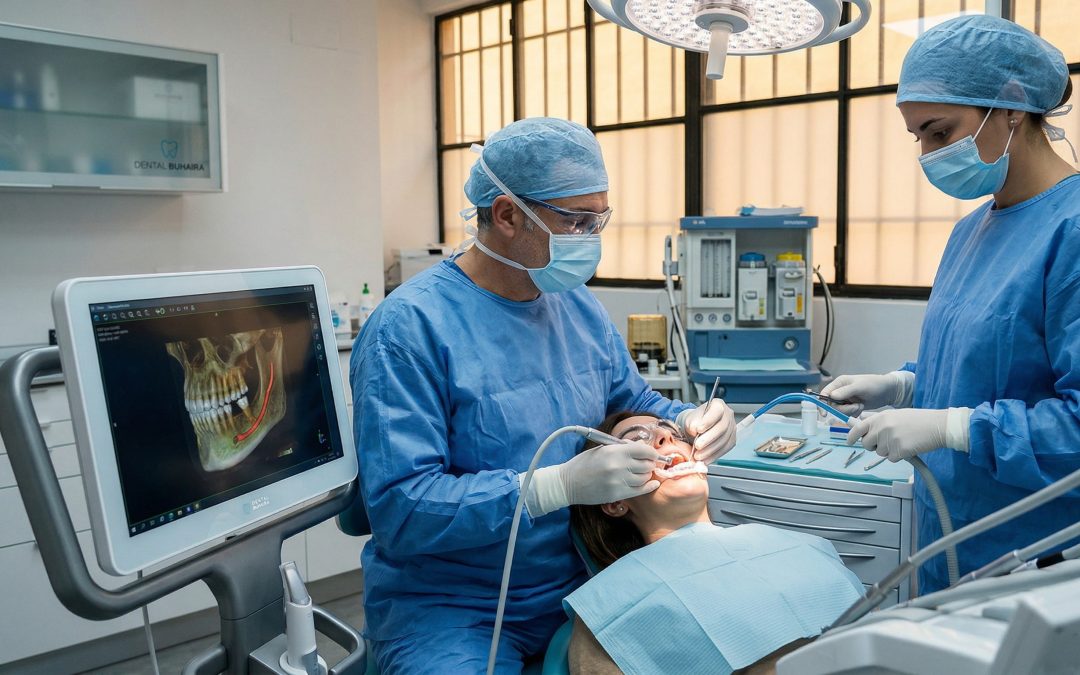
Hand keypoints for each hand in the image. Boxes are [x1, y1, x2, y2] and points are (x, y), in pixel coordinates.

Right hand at [523, 441, 660, 516]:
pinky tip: (653, 483)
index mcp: (614, 451)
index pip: (643, 450)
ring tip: (642, 473)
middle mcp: (618, 466)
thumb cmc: (584, 463)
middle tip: (648, 463)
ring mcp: (618, 482)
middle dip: (650, 463)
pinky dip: (649, 486)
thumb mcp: (602, 449)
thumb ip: (622, 447)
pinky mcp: (617, 494)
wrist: (568, 483)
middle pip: (647, 465)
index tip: (652, 454)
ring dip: (646, 475)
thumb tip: (641, 445)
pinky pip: (640, 491)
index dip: (651, 452)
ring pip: (645, 478)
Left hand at [677, 400, 735, 463]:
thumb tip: (695, 430)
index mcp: (718, 405)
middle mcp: (728, 416)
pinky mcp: (731, 440)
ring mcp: (732, 428)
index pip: (716, 412)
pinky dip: (714, 456)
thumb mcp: (690, 419)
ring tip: (698, 456)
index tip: (698, 430)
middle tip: (697, 446)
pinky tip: (705, 459)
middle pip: (722, 428)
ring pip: (724, 440)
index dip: (708, 421)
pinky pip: (725, 449)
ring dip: (710, 450)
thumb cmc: (695, 421)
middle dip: (708, 439)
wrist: (697, 429)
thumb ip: (692, 422)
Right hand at [820, 371, 915, 416]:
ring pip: (840, 411)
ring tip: (861, 406)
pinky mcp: (852, 406)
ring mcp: (846, 399)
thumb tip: (831, 396)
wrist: (888, 391)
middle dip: (844, 409)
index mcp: (839, 383)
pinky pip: (847, 414)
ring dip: (850, 411)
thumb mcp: (860, 387)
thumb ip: (845, 391)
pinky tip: (861, 408)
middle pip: (832, 405)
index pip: (824, 394)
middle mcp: (840, 391)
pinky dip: (854, 414)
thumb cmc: (875, 384)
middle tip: (856, 407)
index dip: (822, 404)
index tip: (824, 414)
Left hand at [848, 407, 971, 461]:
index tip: (849, 441)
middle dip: (873, 446)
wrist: (937, 425)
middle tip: (886, 442)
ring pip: (880, 453)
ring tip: (902, 441)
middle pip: (866, 444)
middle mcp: (882, 428)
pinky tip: (908, 447)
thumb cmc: (917, 420)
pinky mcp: (899, 451)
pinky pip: (891, 458)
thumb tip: (860, 426)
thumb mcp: (895, 414)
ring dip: (888, 450)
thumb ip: (878, 421)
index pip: (858, 428)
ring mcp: (890, 440)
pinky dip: (898, 456)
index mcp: (880, 418)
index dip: (851, 436)